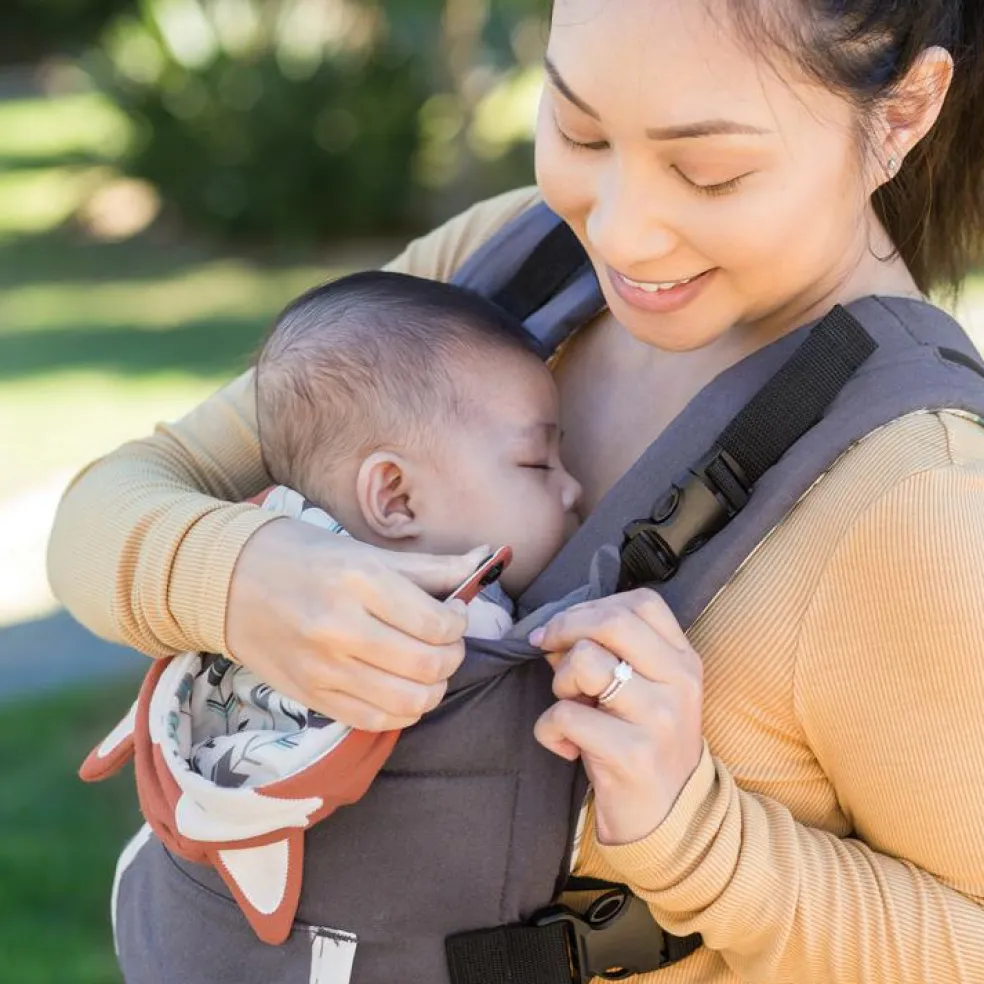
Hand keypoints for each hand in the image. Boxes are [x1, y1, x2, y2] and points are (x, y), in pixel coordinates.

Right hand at [226, 518, 491, 729]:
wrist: (227, 582)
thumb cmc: (303, 556)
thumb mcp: (365, 551)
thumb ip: (430, 567)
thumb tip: (485, 562)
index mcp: (360, 581)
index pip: (437, 623)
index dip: (459, 624)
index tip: (454, 616)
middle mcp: (341, 628)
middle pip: (428, 666)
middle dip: (452, 657)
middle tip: (446, 643)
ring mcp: (323, 669)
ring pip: (408, 702)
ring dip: (433, 689)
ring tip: (428, 669)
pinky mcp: (311, 697)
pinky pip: (375, 722)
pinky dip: (402, 711)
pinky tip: (402, 689)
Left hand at [531, 589, 703, 844]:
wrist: (669, 820)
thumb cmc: (643, 745)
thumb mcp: (641, 692)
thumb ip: (606, 655)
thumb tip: (554, 631)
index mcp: (683, 661)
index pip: (642, 602)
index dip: (592, 607)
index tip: (565, 628)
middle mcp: (678, 683)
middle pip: (612, 622)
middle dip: (565, 628)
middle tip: (548, 651)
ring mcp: (658, 718)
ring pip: (585, 662)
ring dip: (560, 682)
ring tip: (571, 707)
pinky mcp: (632, 755)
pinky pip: (565, 716)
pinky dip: (548, 730)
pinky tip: (567, 748)